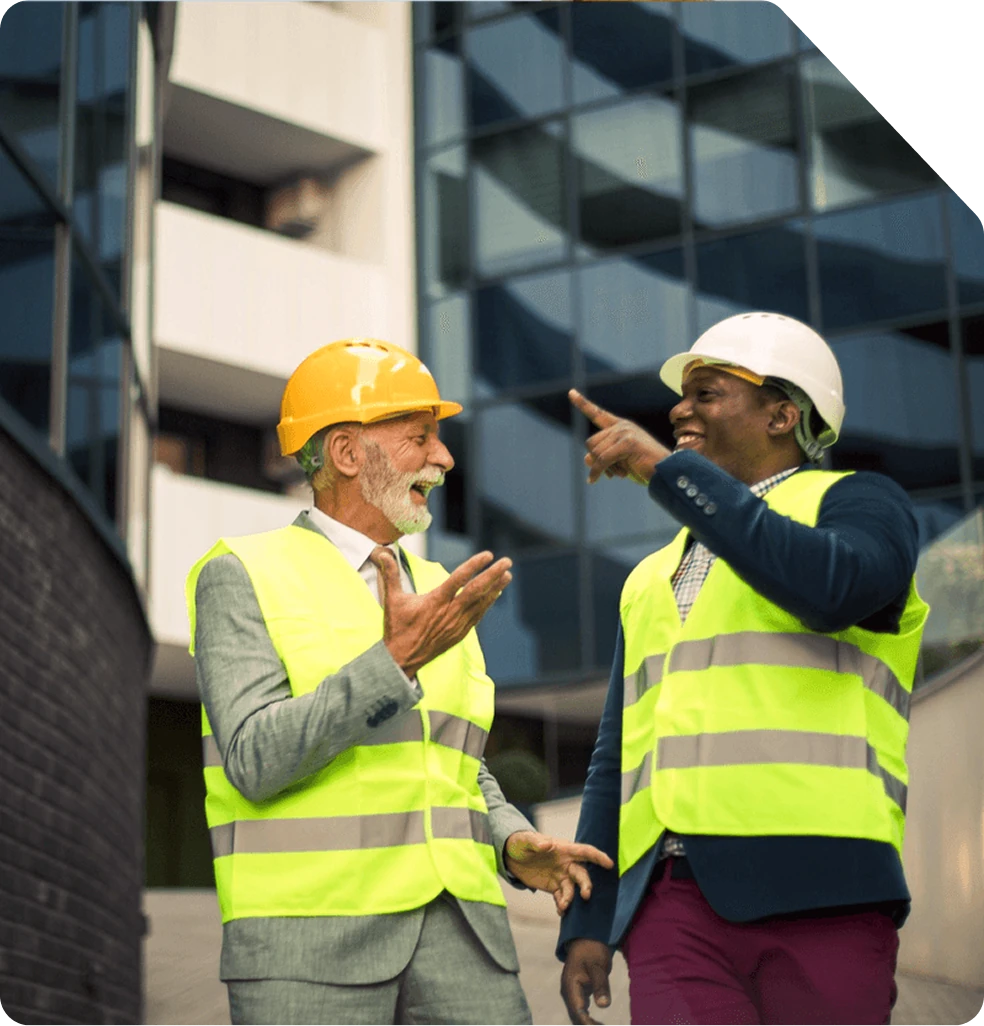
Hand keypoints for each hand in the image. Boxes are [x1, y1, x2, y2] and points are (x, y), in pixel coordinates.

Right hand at [371, 548, 511, 677]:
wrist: (402, 659)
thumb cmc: (397, 628)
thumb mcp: (392, 599)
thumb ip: (390, 574)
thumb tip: (382, 552)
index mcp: (435, 601)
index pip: (459, 579)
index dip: (474, 565)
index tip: (487, 554)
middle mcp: (450, 612)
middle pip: (477, 590)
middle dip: (493, 574)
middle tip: (507, 561)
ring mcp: (457, 624)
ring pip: (481, 603)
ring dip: (495, 588)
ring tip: (507, 574)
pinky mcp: (459, 633)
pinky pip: (478, 615)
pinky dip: (488, 603)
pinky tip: (495, 593)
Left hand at [503, 830, 613, 915]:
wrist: (511, 856)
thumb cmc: (520, 842)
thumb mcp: (524, 841)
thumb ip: (535, 842)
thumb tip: (548, 844)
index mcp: (563, 849)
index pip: (584, 852)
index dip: (598, 857)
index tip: (610, 864)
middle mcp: (565, 863)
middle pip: (581, 874)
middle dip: (586, 884)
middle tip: (585, 895)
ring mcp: (560, 875)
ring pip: (572, 888)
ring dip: (571, 898)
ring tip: (563, 906)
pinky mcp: (553, 886)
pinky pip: (562, 897)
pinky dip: (563, 904)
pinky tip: (560, 911)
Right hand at [561, 938, 612, 1025]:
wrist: (586, 938)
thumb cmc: (592, 950)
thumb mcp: (598, 966)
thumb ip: (600, 985)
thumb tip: (604, 1006)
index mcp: (570, 985)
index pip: (578, 1011)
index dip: (587, 1023)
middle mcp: (568, 991)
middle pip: (576, 1016)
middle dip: (587, 1025)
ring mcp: (571, 992)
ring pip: (577, 1014)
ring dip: (587, 1023)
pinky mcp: (576, 992)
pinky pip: (580, 1009)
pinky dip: (587, 1018)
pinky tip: (597, 1024)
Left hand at [569, 389, 670, 484]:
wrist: (664, 472)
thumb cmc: (643, 467)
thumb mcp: (618, 462)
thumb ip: (602, 458)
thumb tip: (586, 459)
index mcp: (620, 426)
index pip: (597, 414)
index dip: (583, 404)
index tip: (571, 393)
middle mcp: (622, 426)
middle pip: (591, 443)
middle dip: (596, 461)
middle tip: (612, 472)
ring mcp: (625, 432)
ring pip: (595, 452)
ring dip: (602, 468)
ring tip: (620, 472)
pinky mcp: (628, 443)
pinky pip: (602, 460)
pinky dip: (597, 472)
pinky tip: (595, 480)